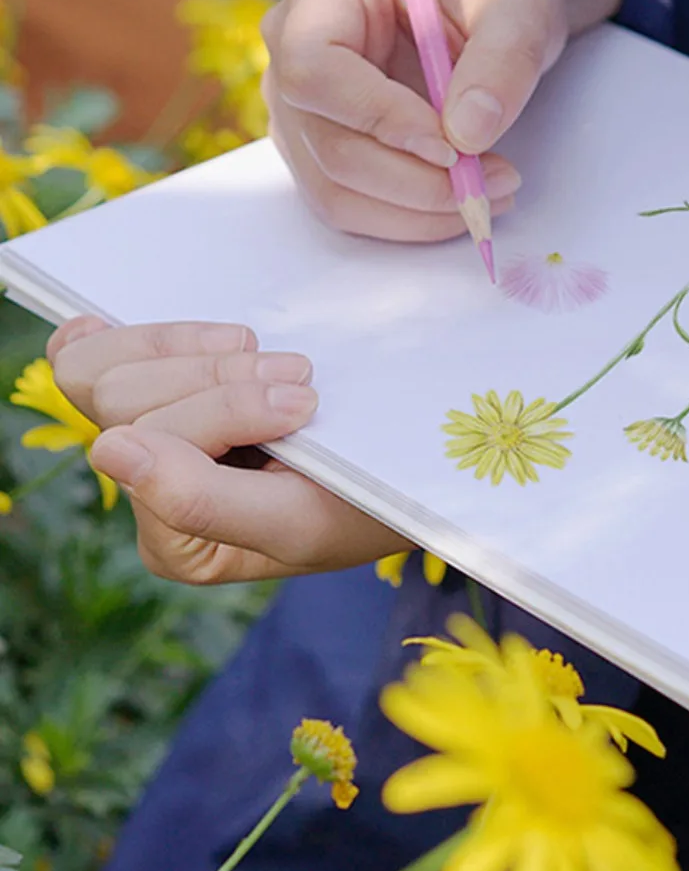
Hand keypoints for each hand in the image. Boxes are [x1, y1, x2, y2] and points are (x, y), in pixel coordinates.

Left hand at [47, 315, 410, 584]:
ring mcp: (153, 438)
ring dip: (196, 348)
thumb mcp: (296, 517)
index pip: (141, 442)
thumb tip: (108, 450)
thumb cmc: (365, 505)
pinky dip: (152, 334)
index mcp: (171, 536)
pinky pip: (103, 351)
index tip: (305, 405)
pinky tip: (210, 340)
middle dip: (213, 375)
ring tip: (268, 354)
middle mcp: (148, 488)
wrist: (406, 466)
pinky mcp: (167, 395)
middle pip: (114, 397)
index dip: (222, 407)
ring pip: (101, 368)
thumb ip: (199, 499)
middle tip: (299, 375)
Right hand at [261, 0, 569, 241]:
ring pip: (336, 189)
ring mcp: (301, 105)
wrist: (492, 7)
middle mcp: (293, 45)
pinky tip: (463, 200)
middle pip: (328, 143)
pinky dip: (410, 219)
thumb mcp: (520, 4)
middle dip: (415, 182)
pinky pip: (351, 205)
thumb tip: (467, 136)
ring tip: (489, 194)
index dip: (378, 118)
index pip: (316, 68)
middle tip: (491, 184)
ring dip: (417, 211)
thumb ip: (502, 60)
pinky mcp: (321, 149)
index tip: (452, 148)